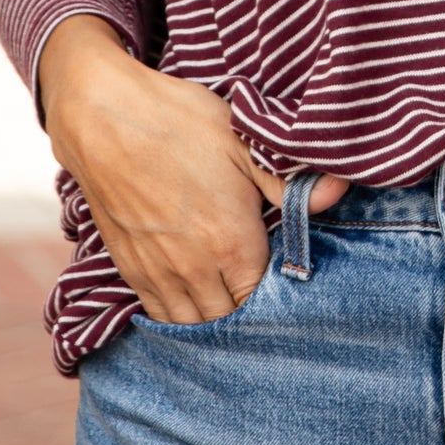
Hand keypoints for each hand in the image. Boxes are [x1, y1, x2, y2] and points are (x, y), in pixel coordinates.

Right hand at [38, 14, 348, 322]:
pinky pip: (158, 315)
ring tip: (230, 305)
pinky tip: (193, 302)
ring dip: (214, 323)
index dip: (279, 300)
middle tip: (263, 299)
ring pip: (192, 327)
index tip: (288, 286)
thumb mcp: (244, 142)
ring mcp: (159, 273)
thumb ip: (289, 181)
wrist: (104, 118)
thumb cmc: (180, 123)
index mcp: (232, 243)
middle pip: (230, 323)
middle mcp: (196, 269)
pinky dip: (179, 318)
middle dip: (248, 318)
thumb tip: (340, 190)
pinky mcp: (130, 268)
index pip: (264, 303)